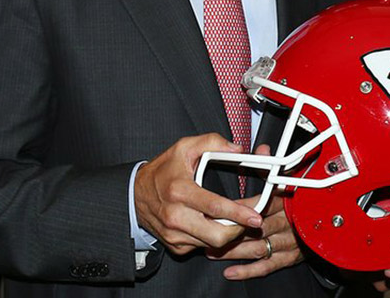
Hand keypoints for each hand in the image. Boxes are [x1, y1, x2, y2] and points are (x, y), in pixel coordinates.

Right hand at [132, 133, 262, 254]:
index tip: (255, 216)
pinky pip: (202, 247)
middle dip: (239, 229)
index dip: (239, 213)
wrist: (134, 195)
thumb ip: (212, 142)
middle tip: (250, 219)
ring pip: (212, 244)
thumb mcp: (184, 148)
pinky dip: (213, 238)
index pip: (215, 207)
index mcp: (180, 191)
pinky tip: (215, 224)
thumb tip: (236, 149)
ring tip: (235, 220)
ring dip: (228, 234)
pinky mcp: (176, 245)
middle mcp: (176, 216)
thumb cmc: (162, 171)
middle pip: (217, 235)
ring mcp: (175, 234)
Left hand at [209, 146, 304, 279]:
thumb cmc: (306, 198)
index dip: (239, 209)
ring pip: (258, 248)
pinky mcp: (291, 257)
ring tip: (213, 251)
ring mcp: (289, 241)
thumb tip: (262, 149)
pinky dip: (248, 270)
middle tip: (209, 234)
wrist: (335, 220)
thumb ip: (272, 167)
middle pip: (256, 229)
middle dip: (231, 233)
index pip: (259, 205)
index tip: (220, 211)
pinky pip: (267, 266)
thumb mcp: (292, 177)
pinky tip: (231, 271)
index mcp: (287, 201)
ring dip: (234, 252)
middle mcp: (288, 222)